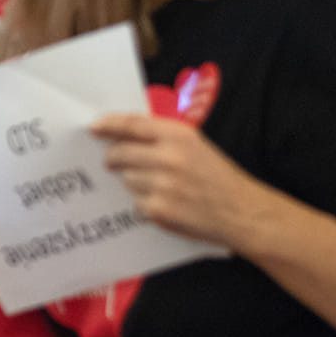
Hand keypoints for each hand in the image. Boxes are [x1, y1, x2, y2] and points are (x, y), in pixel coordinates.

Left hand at [93, 113, 273, 251]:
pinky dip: (145, 205)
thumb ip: (163, 137)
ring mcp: (163, 185)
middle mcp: (170, 157)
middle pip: (120, 153)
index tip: (93, 128)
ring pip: (126, 180)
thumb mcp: (195, 145)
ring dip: (133, 183)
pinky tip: (165, 204)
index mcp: (179, 135)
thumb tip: (122, 134)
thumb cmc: (216, 176)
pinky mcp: (160, 210)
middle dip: (114, 158)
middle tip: (113, 162)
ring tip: (158, 187)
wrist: (242, 212)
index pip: (132, 125)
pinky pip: (136, 204)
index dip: (108, 125)